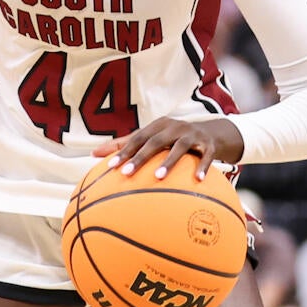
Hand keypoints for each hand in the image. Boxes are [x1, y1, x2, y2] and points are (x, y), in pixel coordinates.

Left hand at [94, 116, 243, 179]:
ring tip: (158, 177)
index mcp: (158, 125)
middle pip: (155, 142)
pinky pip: (206, 156)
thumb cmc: (173, 138)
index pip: (137, 138)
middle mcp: (174, 127)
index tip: (110, 167)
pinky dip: (202, 167)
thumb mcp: (152, 137)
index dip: (124, 151)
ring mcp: (192, 135)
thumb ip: (125, 145)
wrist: (212, 133)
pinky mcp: (209, 145)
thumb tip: (94, 154)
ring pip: (180, 147)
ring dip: (168, 162)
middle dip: (140, 157)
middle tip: (126, 174)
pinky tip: (197, 180)